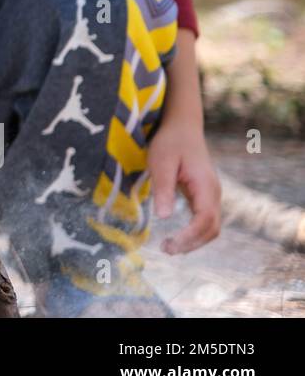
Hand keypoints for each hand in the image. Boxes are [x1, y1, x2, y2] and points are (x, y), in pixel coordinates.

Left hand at [149, 119, 220, 253]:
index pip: (205, 220)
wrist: (182, 126)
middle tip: (166, 249)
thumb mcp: (161, 162)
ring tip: (169, 246)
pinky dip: (193, 232)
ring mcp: (211, 195)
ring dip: (193, 240)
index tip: (170, 245)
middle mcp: (213, 193)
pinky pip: (204, 220)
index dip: (190, 236)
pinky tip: (176, 236)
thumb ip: (163, 188)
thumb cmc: (170, 141)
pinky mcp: (203, 195)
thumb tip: (164, 217)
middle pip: (212, 228)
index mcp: (206, 186)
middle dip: (192, 243)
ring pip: (210, 227)